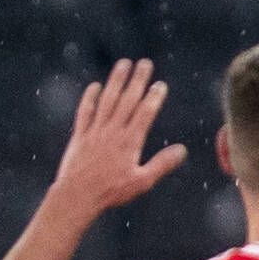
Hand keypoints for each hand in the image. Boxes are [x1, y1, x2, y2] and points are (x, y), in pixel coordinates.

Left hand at [46, 58, 186, 218]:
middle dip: (138, 80)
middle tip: (145, 63)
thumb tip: (182, 150)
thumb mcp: (141, 182)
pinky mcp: (79, 136)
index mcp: (130, 141)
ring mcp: (95, 132)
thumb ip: (162, 164)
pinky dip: (90, 98)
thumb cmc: (110, 192)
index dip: (154, 97)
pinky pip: (85, 112)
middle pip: (128, 100)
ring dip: (116, 81)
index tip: (160, 84)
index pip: (145, 112)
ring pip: (107, 100)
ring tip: (123, 64)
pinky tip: (95, 86)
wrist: (76, 196)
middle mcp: (113, 131)